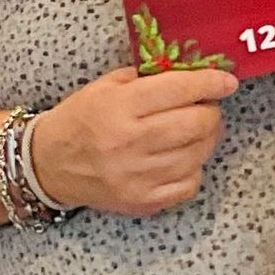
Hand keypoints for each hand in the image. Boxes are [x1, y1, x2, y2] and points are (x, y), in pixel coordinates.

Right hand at [29, 66, 236, 217]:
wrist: (47, 165)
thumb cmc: (80, 119)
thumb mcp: (107, 85)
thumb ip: (150, 77)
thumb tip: (195, 72)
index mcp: (120, 107)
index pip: (180, 90)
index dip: (211, 83)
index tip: (227, 81)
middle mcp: (130, 143)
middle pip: (197, 123)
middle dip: (211, 111)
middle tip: (205, 107)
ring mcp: (137, 177)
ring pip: (199, 154)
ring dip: (205, 139)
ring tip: (193, 130)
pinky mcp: (142, 201)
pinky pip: (190, 183)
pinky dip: (193, 168)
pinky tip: (180, 157)